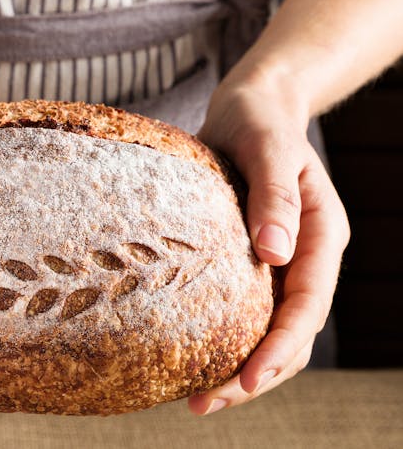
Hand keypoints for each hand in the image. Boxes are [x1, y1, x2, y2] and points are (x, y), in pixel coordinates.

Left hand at [190, 80, 349, 414]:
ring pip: (264, 328)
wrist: (248, 106)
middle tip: (204, 404)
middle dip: (253, 374)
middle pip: (288, 332)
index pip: (307, 306)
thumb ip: (276, 197)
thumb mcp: (269, 147)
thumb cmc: (260, 118)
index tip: (249, 378)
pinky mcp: (246, 258)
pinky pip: (241, 309)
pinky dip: (221, 337)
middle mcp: (302, 256)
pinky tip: (187, 354)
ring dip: (235, 365)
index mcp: (322, 236)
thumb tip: (277, 254)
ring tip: (194, 397)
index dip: (281, 347)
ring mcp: (277, 261)